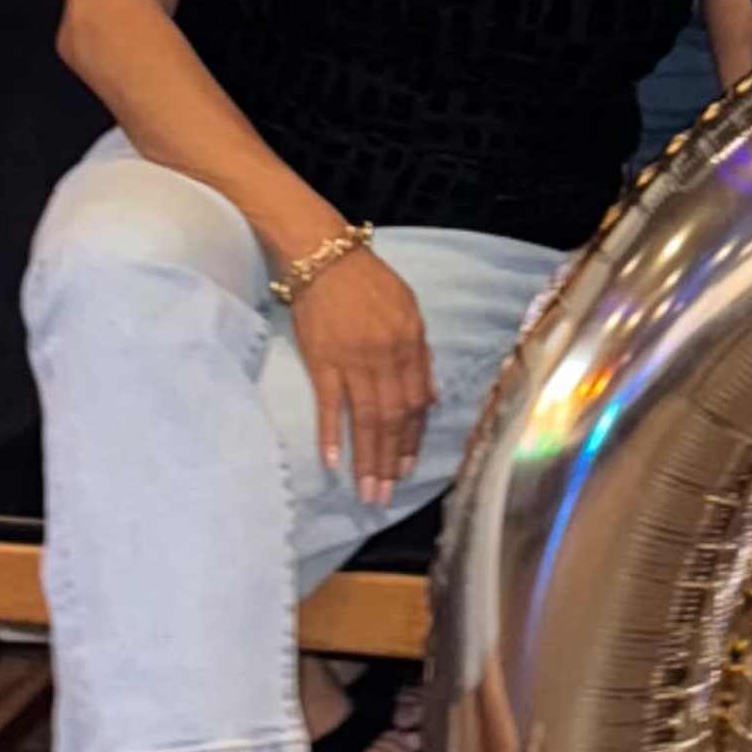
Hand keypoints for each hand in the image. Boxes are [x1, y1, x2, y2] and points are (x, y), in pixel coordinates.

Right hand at [288, 240, 432, 505]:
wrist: (324, 256)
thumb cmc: (367, 282)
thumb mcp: (408, 309)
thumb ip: (420, 355)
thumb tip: (429, 397)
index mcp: (411, 344)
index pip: (416, 403)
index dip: (412, 440)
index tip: (408, 470)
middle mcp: (387, 356)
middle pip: (393, 418)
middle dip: (390, 461)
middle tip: (384, 496)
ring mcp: (354, 359)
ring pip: (366, 419)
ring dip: (368, 459)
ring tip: (366, 491)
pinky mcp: (322, 359)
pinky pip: (330, 403)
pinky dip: (332, 433)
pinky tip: (334, 462)